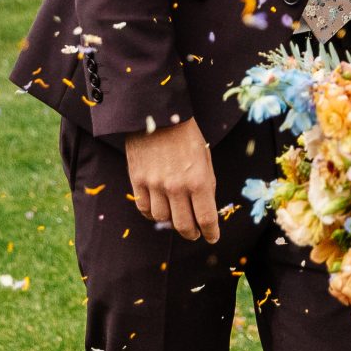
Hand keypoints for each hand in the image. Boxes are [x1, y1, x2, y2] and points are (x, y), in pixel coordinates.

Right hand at [123, 117, 218, 242]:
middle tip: (195, 234)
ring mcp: (155, 185)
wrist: (157, 113)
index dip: (211, 232)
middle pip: (184, 225)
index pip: (206, 218)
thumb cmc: (186, 133)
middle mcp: (176, 187)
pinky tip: (158, 209)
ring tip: (176, 218)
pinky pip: (143, 207)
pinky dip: (151, 213)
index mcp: (199, 180)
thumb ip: (206, 183)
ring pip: (162, 219)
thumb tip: (206, 208)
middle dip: (192, 233)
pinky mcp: (138, 180)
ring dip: (171, 222)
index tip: (212, 237)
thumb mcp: (205, 157)